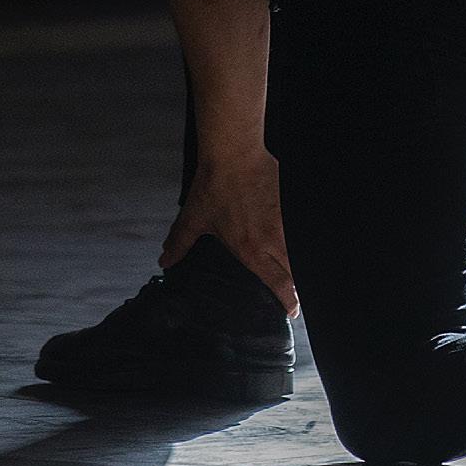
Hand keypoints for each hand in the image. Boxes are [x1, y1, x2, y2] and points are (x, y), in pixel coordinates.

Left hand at [161, 148, 298, 316]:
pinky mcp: (291, 204)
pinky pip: (299, 228)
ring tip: (299, 272)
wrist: (234, 155)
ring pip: (300, 252)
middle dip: (298, 288)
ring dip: (300, 265)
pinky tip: (297, 241)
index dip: (287, 300)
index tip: (292, 311)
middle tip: (297, 295)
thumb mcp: (193, 218)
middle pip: (295, 272)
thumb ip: (179, 243)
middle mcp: (271, 240)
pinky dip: (300, 239)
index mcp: (250, 249)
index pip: (277, 283)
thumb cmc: (214, 186)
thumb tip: (165, 260)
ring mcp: (285, 222)